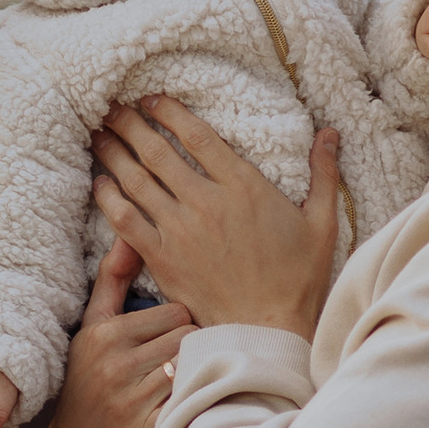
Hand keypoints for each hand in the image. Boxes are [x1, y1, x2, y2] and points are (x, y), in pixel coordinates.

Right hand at [48, 240, 193, 427]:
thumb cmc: (90, 379)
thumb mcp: (93, 328)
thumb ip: (111, 279)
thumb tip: (128, 233)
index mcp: (105, 335)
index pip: (176, 312)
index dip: (180, 325)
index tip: (170, 339)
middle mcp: (116, 367)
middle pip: (189, 338)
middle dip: (189, 349)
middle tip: (179, 362)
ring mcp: (132, 402)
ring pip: (193, 368)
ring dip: (194, 375)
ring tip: (181, 383)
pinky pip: (191, 403)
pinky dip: (195, 403)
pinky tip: (186, 406)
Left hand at [91, 95, 341, 340]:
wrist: (267, 329)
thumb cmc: (298, 280)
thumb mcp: (321, 223)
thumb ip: (323, 174)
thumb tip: (329, 133)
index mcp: (243, 187)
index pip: (197, 135)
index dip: (169, 112)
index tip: (151, 98)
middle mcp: (207, 203)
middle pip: (157, 151)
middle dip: (130, 124)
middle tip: (110, 106)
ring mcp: (180, 231)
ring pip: (136, 181)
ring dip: (114, 152)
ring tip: (98, 133)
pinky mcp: (163, 259)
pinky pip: (126, 221)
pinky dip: (109, 199)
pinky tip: (100, 184)